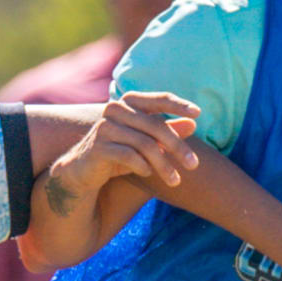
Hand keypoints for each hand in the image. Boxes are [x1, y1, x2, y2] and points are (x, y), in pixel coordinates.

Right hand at [49, 92, 200, 200]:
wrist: (83, 171)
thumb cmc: (119, 152)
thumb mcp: (146, 142)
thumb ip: (167, 130)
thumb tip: (193, 123)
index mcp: (128, 103)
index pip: (158, 99)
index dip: (179, 105)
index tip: (198, 114)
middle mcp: (115, 110)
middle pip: (155, 126)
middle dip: (177, 147)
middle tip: (194, 165)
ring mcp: (105, 127)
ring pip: (144, 144)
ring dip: (163, 165)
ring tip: (175, 181)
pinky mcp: (98, 147)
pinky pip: (128, 156)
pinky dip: (142, 166)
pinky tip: (148, 174)